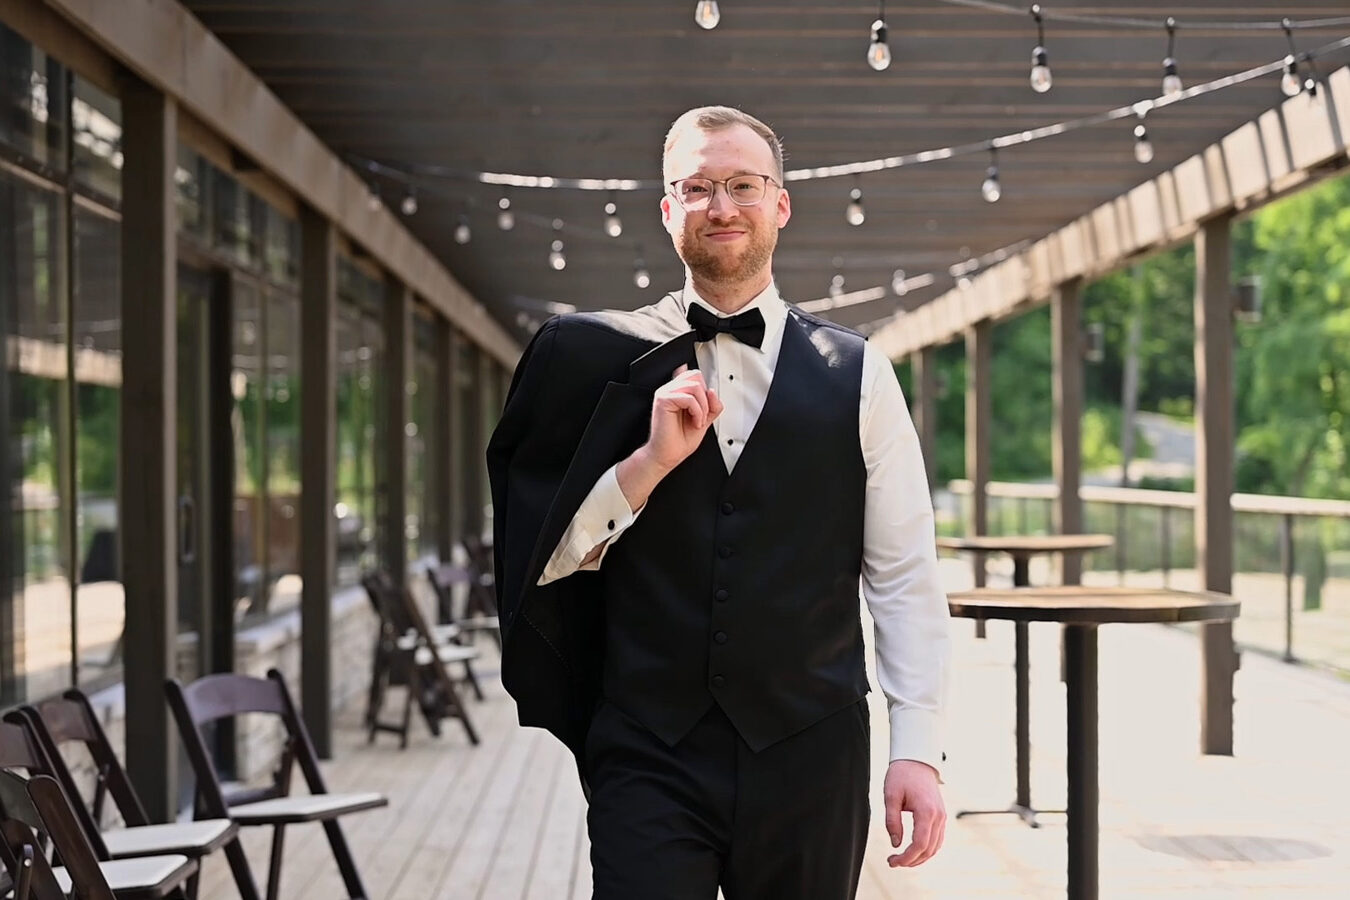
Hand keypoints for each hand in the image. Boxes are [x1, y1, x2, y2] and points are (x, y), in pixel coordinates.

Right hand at [615, 365, 722, 510]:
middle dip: (706, 397)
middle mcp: (670, 390)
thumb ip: (711, 404)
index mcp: (678, 392)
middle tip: (702, 415)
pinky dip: (697, 412)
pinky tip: (695, 422)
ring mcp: (665, 393)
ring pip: (695, 385)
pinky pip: (689, 398)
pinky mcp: (663, 400)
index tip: (704, 410)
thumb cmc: (679, 440)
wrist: (667, 456)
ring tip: (699, 420)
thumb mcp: (704, 419)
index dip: (706, 391)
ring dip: (703, 406)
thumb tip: (712, 391)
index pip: (695, 375)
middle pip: (696, 375)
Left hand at [884, 759, 945, 867]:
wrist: (916, 760)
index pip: (919, 845)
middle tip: (893, 862)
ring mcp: (942, 816)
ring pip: (935, 847)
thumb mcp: (890, 796)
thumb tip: (895, 844)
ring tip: (901, 859)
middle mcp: (938, 816)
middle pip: (928, 850)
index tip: (892, 861)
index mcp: (926, 811)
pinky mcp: (941, 816)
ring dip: (919, 858)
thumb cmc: (901, 775)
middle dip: (911, 861)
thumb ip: (892, 821)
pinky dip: (927, 849)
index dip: (906, 858)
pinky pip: (937, 839)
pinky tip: (913, 851)